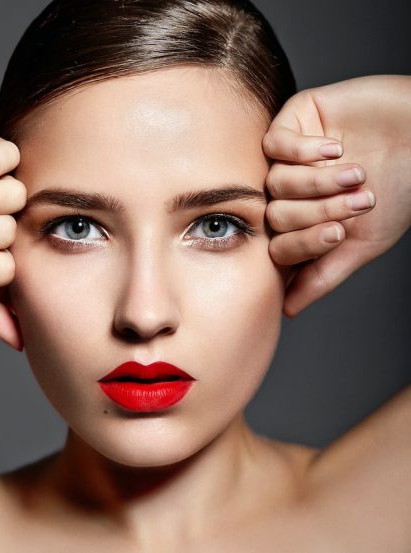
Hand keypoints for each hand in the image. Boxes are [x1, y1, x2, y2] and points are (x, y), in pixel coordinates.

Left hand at [262, 75, 410, 315]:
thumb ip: (322, 275)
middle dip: (320, 211)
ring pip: (276, 182)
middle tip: (359, 200)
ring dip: (319, 182)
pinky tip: (336, 148)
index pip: (279, 246)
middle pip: (276, 216)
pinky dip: (304, 151)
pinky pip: (274, 144)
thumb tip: (287, 310)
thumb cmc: (399, 190)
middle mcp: (290, 193)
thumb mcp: (362, 242)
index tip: (340, 233)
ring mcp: (288, 157)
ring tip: (357, 173)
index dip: (306, 243)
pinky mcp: (293, 121)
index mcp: (303, 222)